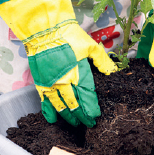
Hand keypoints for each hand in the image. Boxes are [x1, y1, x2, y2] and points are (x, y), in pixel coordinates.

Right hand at [0, 0, 116, 126]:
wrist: (45, 29)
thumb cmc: (69, 36)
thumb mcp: (91, 46)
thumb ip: (102, 61)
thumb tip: (112, 72)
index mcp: (79, 73)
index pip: (87, 97)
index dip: (91, 109)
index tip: (95, 117)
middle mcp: (65, 82)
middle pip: (75, 105)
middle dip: (82, 116)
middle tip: (88, 124)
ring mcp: (51, 83)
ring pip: (61, 105)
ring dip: (68, 116)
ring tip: (74, 124)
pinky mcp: (41, 81)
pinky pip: (45, 101)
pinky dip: (48, 111)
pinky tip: (52, 119)